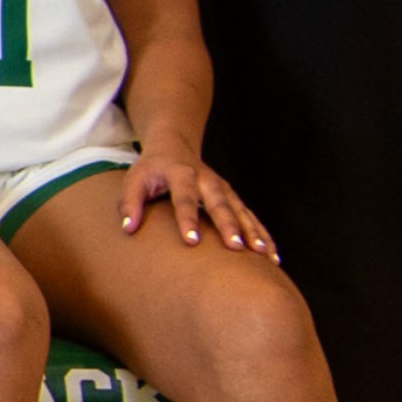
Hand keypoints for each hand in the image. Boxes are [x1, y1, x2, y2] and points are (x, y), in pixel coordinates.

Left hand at [122, 144, 274, 254]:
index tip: (192, 241)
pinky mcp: (233, 197)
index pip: (185, 198)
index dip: (188, 219)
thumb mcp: (134, 180)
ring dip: (253, 232)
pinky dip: (262, 234)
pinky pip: (251, 217)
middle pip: (220, 204)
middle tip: (236, 248)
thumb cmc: (151, 169)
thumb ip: (129, 202)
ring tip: (263, 255)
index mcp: (181, 174)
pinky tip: (272, 256)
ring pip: (241, 211)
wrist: (174, 146)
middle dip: (229, 226)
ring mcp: (223, 188)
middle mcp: (207, 180)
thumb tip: (129, 228)